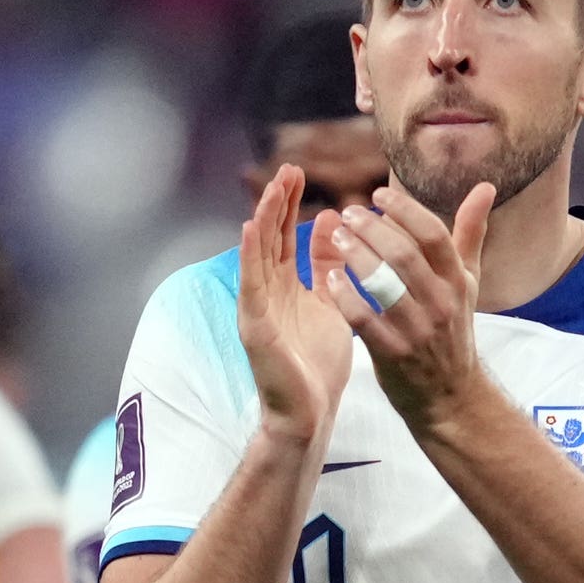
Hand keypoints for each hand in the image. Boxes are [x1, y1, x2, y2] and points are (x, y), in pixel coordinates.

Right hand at [233, 166, 355, 448]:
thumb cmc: (319, 366)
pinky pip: (250, 285)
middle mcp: (269, 294)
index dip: (291, 205)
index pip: (287, 237)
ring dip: (263, 219)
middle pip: (270, 239)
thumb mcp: (332, 307)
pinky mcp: (255, 326)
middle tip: (288, 168)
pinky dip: (249, 256)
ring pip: (258, 255)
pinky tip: (248, 229)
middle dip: (277, 202)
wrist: (310, 414)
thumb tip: (335, 227)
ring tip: (271, 188)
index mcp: (288, 289)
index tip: (299, 173)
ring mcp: (258, 308)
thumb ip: (330, 270)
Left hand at [322, 183, 495, 435]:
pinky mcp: (393, 354)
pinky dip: (345, 295)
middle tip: (348, 214)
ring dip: (354, 255)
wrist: (451, 397)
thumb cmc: (454, 331)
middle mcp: (441, 304)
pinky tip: (331, 277)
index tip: (378, 195)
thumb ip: (470, 234)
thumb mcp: (468, 283)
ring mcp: (417, 330)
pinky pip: (364, 318)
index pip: (433, 234)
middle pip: (403, 254)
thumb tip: (485, 187)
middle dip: (371, 228)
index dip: (404, 210)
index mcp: (457, 282)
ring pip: (382, 283)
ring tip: (336, 236)